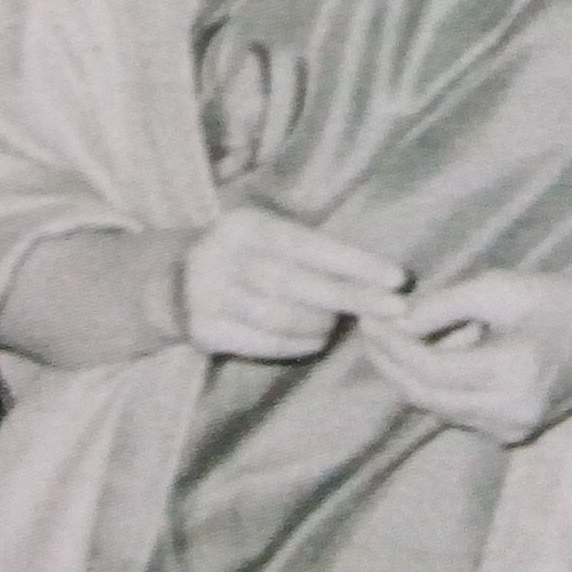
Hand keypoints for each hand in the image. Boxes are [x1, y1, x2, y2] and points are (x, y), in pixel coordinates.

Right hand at [177, 206, 411, 360]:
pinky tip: (314, 339)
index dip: (354, 263)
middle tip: (394, 311)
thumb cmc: (248, 257)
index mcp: (244, 226)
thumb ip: (315, 252)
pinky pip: (264, 344)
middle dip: (351, 298)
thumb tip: (380, 278)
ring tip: (337, 324)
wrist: (174, 281)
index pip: (308, 245)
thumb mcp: (271, 238)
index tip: (397, 279)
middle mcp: (221, 257)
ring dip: (321, 325)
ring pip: (281, 318)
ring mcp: (206, 296)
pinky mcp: (204, 330)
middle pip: (296, 284)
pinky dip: (297, 345)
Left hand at [359, 270, 571, 445]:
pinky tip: (426, 355)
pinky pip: (455, 412)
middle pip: (424, 396)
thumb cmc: (563, 304)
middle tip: (369, 329)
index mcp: (513, 372)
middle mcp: (509, 411)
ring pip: (435, 408)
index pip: (429, 370)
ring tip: (391, 337)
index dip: (391, 346)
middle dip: (389, 363)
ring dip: (407, 375)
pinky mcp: (509, 433)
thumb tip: (396, 320)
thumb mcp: (502, 288)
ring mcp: (510, 429)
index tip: (369, 318)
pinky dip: (434, 386)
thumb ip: (444, 305)